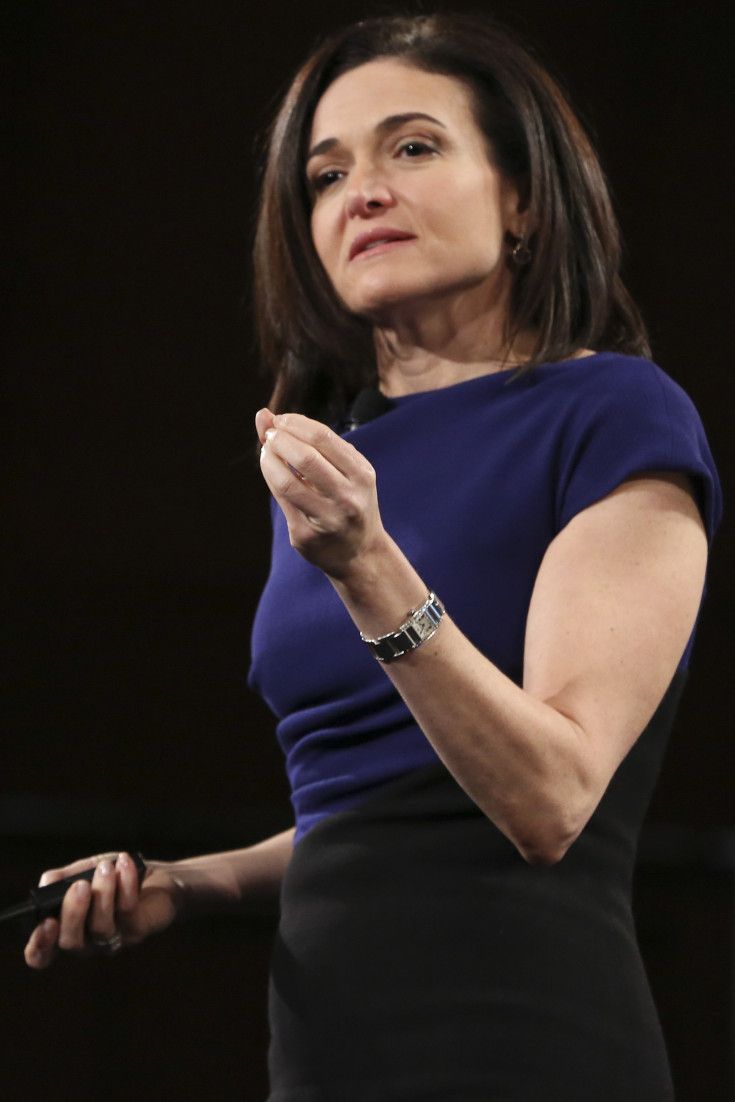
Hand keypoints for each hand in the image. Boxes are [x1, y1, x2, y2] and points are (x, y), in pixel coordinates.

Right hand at [24, 852, 180, 969]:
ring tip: (106, 867)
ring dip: (102, 892)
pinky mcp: (138, 931)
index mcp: (68, 930)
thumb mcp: (83, 871)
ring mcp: (114, 940)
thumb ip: (61, 878)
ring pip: (100, 927)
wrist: (158, 877)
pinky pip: (127, 911)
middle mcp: (88, 942)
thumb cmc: (115, 877)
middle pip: (71, 942)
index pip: (43, 954)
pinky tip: (124, 864)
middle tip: (79, 886)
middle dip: (72, 912)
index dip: (39, 946)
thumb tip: (46, 883)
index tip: (45, 923)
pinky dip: (125, 884)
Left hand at [256, 408, 387, 579]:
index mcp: (362, 474)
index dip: (294, 424)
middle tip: (269, 436)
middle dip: (279, 440)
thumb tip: (263, 415)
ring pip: (287, 482)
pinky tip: (272, 472)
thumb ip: (310, 441)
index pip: (323, 438)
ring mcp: (327, 519)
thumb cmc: (348, 500)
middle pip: (305, 458)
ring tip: (266, 452)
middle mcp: (348, 497)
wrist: (360, 553)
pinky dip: (272, 479)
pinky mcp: (306, 535)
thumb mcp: (344, 469)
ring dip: (268, 460)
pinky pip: (281, 501)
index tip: (279, 421)